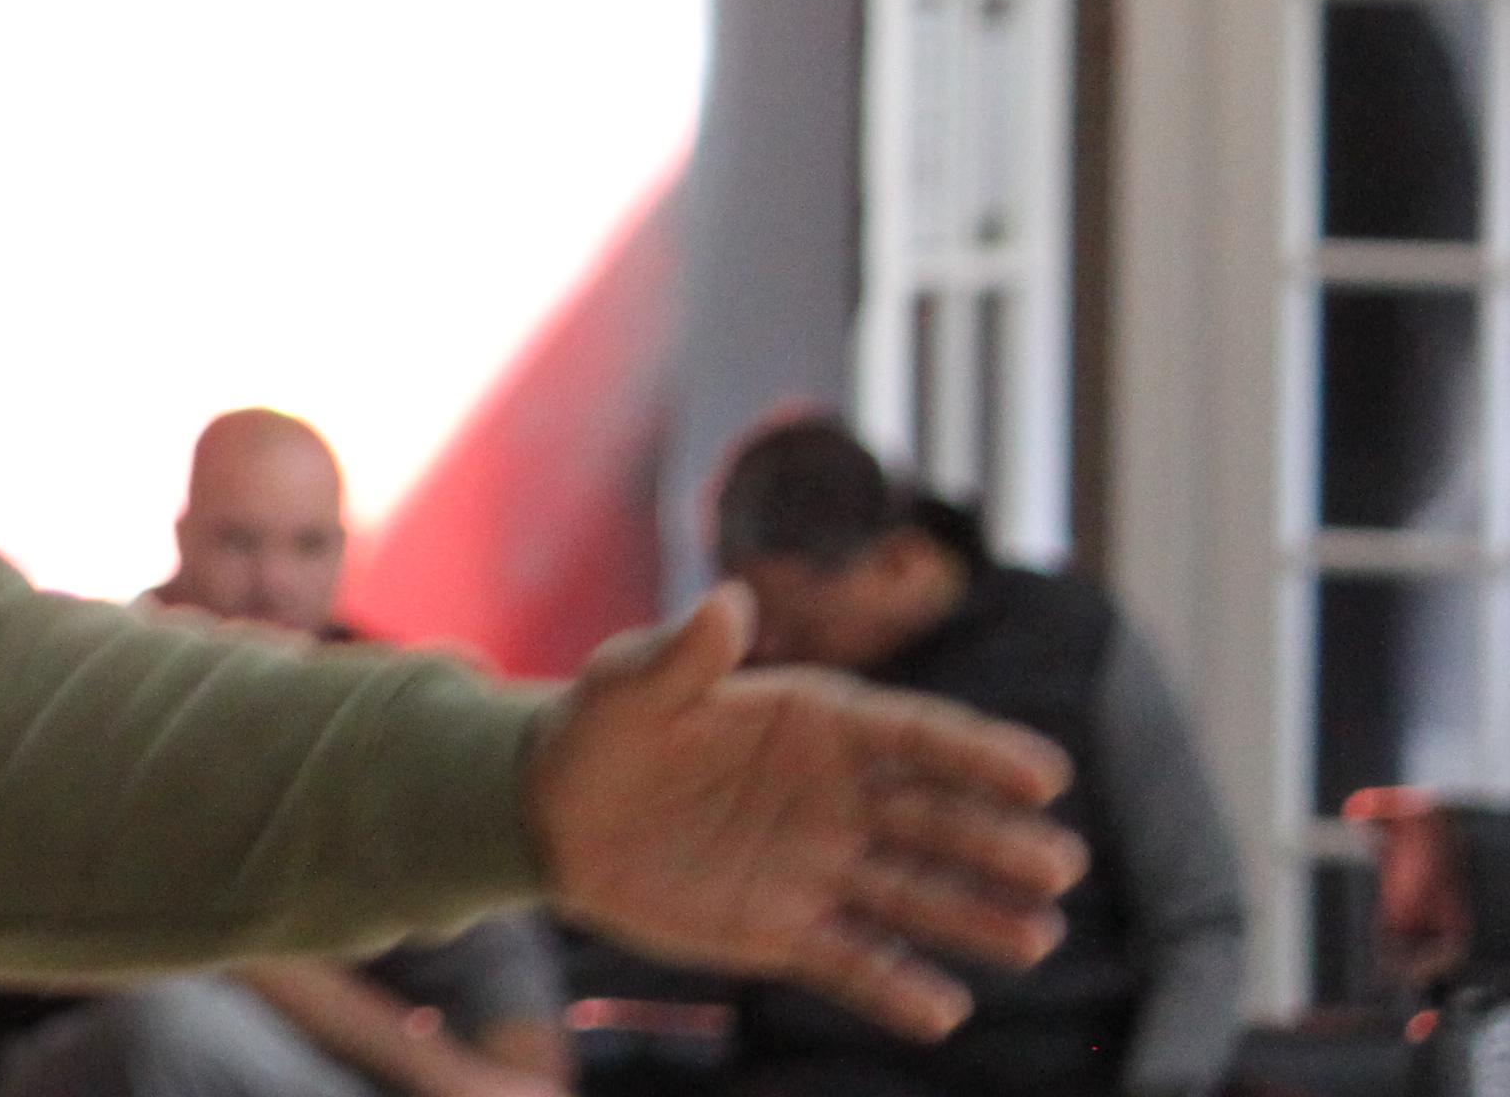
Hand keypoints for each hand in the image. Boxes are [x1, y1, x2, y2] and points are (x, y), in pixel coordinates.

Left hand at [527, 587, 1083, 1040]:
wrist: (555, 811)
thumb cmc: (602, 726)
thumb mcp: (630, 683)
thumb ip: (683, 655)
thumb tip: (728, 602)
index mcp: (815, 721)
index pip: (914, 735)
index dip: (980, 752)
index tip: (1045, 775)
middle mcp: (836, 796)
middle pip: (934, 818)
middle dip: (996, 840)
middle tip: (1059, 865)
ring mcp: (818, 866)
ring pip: (912, 895)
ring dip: (974, 917)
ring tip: (1035, 937)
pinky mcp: (786, 929)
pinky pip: (853, 961)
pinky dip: (894, 988)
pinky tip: (942, 1012)